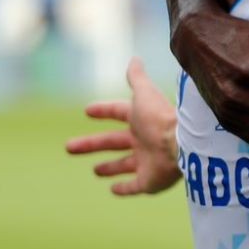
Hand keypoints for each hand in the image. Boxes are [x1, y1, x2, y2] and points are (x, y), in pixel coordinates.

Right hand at [64, 57, 181, 195]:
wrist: (180, 144)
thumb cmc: (159, 118)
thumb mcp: (144, 93)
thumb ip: (137, 78)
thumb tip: (134, 58)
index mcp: (140, 119)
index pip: (119, 112)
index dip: (104, 110)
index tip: (87, 111)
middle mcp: (143, 140)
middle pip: (112, 142)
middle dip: (91, 144)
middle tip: (68, 147)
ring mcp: (147, 162)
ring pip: (124, 165)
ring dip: (109, 167)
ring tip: (96, 170)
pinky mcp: (149, 182)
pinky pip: (134, 187)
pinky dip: (123, 188)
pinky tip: (112, 189)